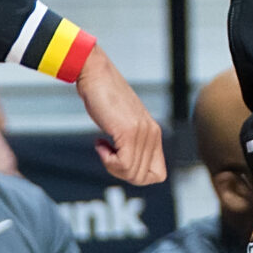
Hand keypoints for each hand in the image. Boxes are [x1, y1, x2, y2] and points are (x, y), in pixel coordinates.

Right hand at [76, 47, 164, 184]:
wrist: (95, 74)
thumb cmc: (103, 96)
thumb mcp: (123, 123)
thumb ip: (131, 142)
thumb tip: (127, 168)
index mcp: (154, 133)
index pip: (158, 174)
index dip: (137, 176)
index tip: (120, 160)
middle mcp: (152, 133)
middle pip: (143, 178)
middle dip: (121, 172)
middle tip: (108, 153)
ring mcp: (142, 132)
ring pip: (132, 173)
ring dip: (112, 166)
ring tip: (103, 145)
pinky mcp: (128, 131)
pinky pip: (123, 163)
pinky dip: (107, 159)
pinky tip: (99, 142)